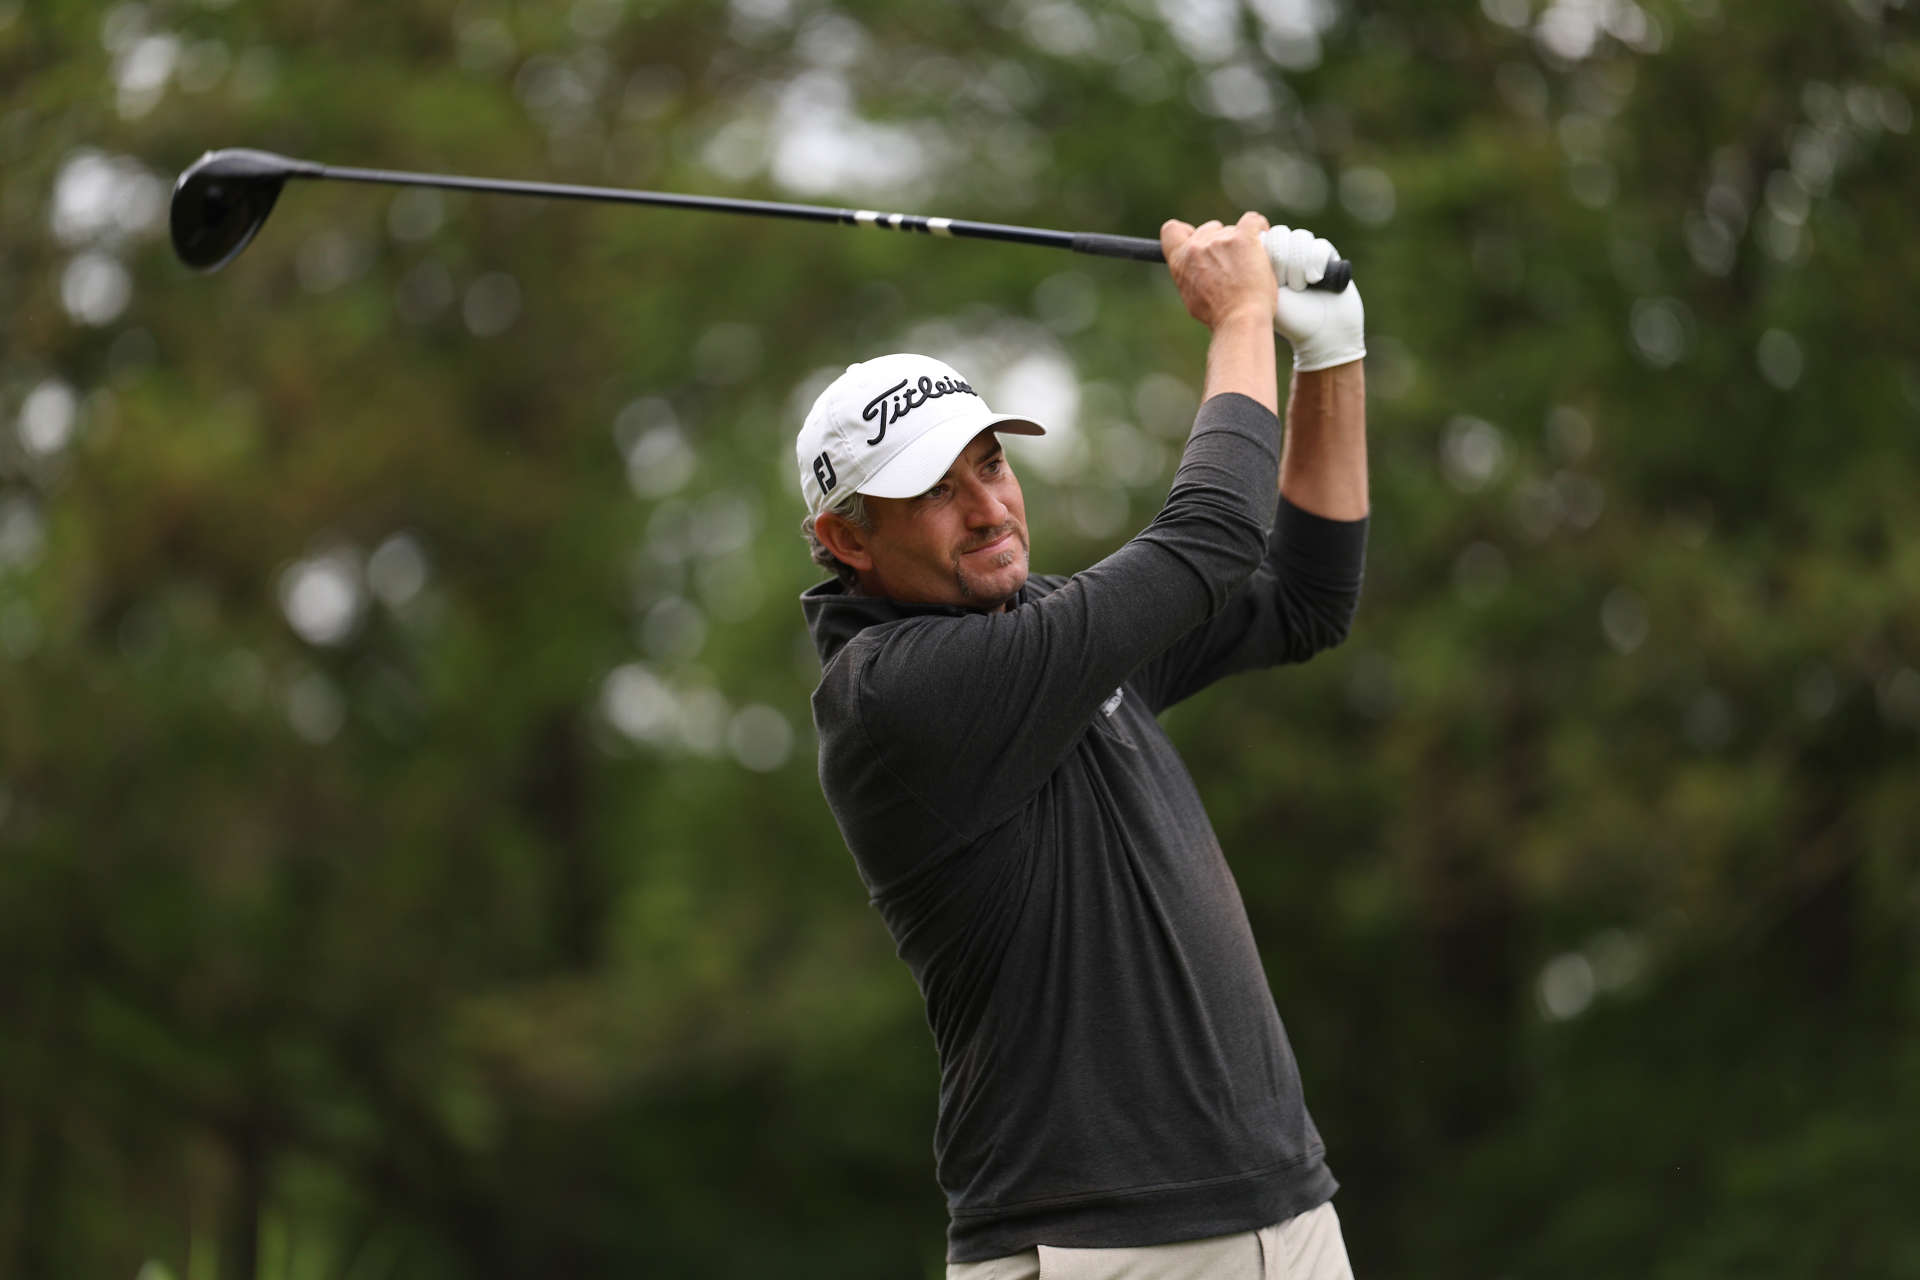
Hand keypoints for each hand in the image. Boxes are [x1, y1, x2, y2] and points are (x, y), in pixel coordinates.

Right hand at [1160, 212, 1277, 330]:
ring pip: (1232, 229)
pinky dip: (1259, 228)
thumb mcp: (1191, 296)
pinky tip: (1263, 239)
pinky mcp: (1244, 238)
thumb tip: (1197, 271)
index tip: (1198, 240)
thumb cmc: (1218, 315)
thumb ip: (1190, 275)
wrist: (1239, 320)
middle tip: (1232, 262)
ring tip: (1250, 265)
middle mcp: (1197, 246)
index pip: (1171, 230)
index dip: (1186, 233)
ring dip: (1240, 242)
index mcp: (1179, 260)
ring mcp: (1220, 240)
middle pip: (1208, 229)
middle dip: (1220, 241)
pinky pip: (1253, 221)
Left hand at [1261, 224, 1365, 371]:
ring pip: (1300, 238)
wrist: (1322, 335)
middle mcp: (1287, 255)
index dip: (1265, 255)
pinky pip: (1320, 246)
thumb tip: (1251, 240)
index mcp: (1267, 262)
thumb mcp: (1264, 294)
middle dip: (1282, 261)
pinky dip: (1317, 263)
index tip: (1266, 279)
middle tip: (1285, 286)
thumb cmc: (1289, 320)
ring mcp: (1308, 254)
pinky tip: (1315, 281)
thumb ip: (1252, 267)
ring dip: (1299, 265)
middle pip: (1280, 234)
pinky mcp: (1329, 257)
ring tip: (1300, 289)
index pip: (1262, 238)